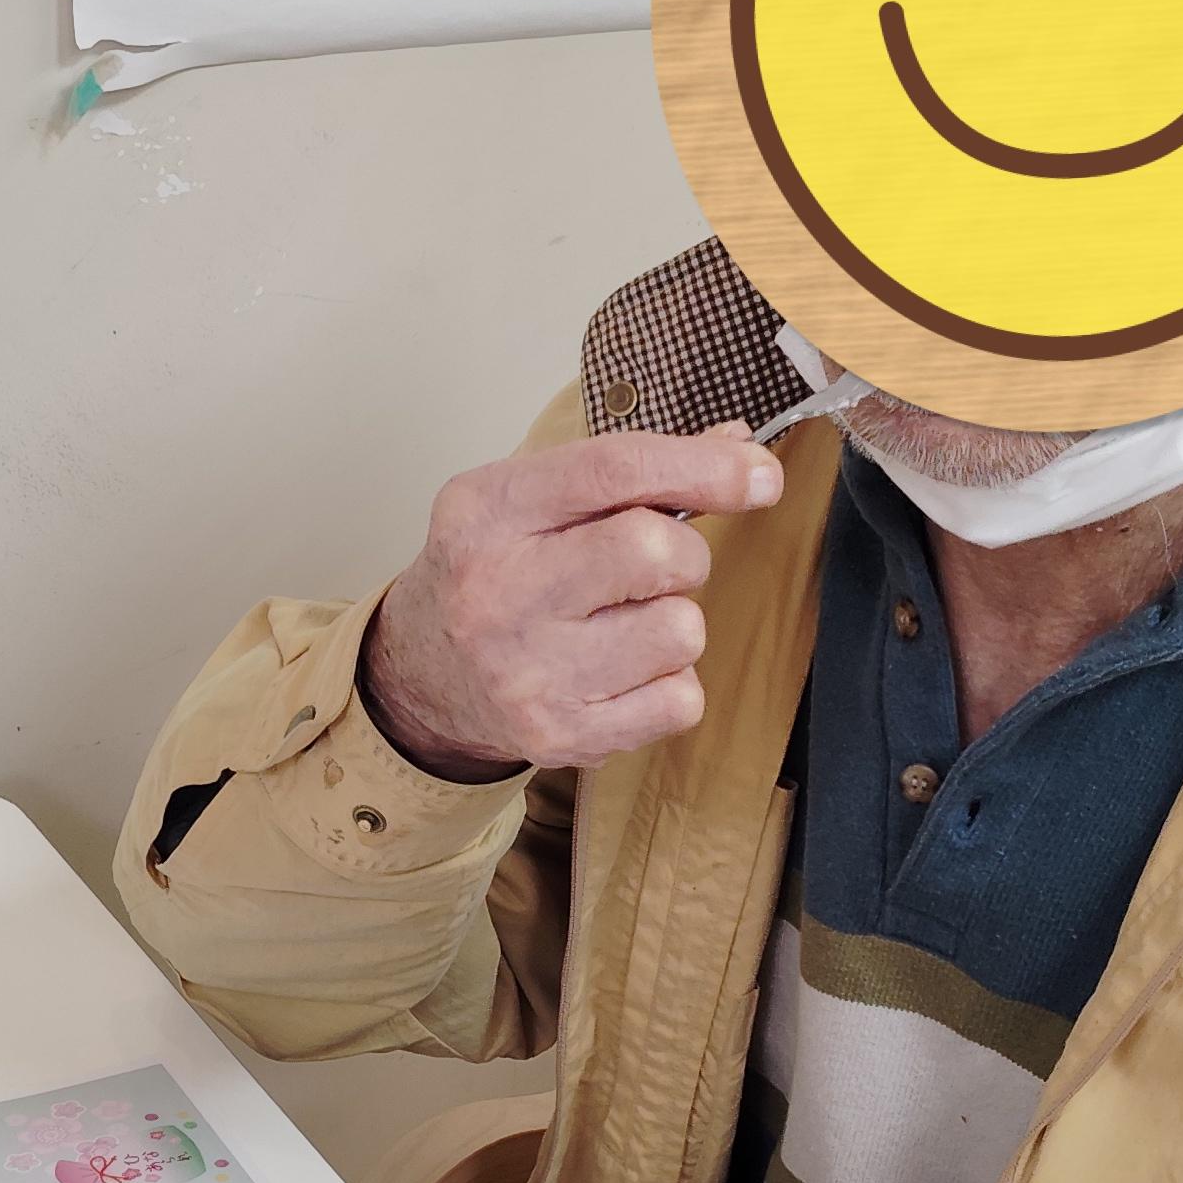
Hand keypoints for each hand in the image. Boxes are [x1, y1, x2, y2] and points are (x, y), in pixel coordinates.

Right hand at [361, 427, 782, 780]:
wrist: (423, 674)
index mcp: (489, 512)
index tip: (760, 473)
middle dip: (684, 554)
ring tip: (625, 625)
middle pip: (655, 551)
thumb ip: (629, 470)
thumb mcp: (530, 498)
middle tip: (655, 568)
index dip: (704, 468)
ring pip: (681, 631)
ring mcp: (529, 673)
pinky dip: (671, 684)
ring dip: (675, 623)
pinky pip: (681, 700)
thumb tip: (738, 447)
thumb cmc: (493, 571)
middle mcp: (499, 592)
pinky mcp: (563, 735)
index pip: (614, 471)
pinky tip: (624, 673)